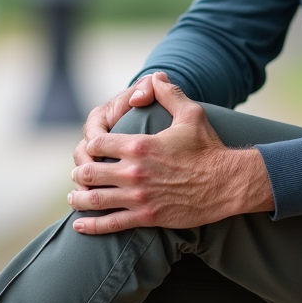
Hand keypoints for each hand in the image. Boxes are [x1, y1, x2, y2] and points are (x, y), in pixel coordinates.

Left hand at [67, 73, 273, 233]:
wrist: (228, 183)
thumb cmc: (209, 148)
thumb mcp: (191, 114)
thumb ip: (169, 93)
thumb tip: (155, 77)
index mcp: (140, 145)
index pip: (98, 144)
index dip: (90, 145)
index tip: (91, 148)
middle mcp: (135, 172)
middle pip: (90, 172)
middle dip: (79, 172)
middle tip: (77, 173)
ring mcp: (139, 197)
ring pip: (95, 199)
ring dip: (79, 198)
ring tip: (73, 197)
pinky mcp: (147, 217)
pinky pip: (112, 224)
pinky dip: (92, 226)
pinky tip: (79, 225)